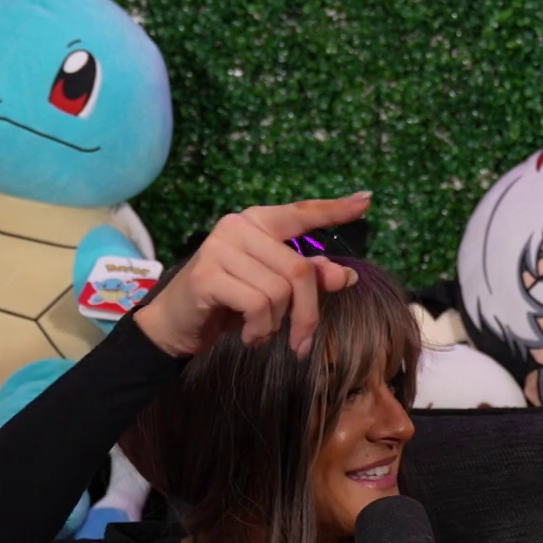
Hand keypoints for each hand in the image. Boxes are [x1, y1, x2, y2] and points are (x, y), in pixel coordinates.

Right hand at [134, 193, 369, 358]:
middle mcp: (239, 227)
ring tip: (261, 332)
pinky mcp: (208, 275)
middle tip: (301, 341)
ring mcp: (220, 248)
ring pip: (280, 291)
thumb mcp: (272, 290)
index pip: (301, 213)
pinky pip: (258, 305)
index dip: (334, 210)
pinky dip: (260, 329)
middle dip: (307, 314)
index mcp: (258, 223)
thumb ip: (307, 279)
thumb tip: (347, 276)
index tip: (366, 201)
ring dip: (278, 324)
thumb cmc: (228, 303)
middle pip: (299, 271)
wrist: (176, 325)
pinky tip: (248, 335)